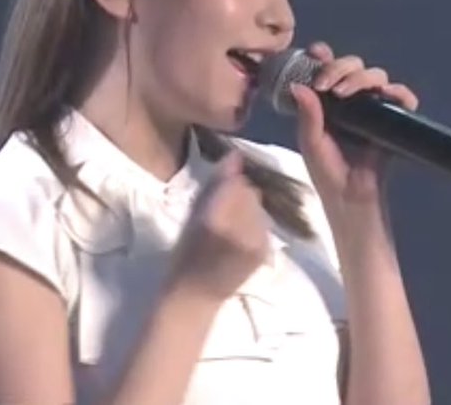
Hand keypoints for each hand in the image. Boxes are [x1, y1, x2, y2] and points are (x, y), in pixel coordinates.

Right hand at [166, 152, 270, 301]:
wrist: (197, 295)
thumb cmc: (185, 254)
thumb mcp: (191, 215)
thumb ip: (214, 184)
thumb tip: (235, 154)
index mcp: (217, 219)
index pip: (235, 182)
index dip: (227, 181)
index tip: (217, 189)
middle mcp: (242, 229)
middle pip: (249, 191)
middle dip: (237, 195)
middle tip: (220, 211)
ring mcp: (257, 241)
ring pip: (258, 206)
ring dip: (246, 209)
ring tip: (229, 226)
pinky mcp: (265, 250)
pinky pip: (263, 223)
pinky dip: (253, 225)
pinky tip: (239, 237)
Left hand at [290, 42, 419, 208]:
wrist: (349, 199)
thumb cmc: (327, 172)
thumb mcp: (311, 141)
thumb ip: (308, 114)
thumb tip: (299, 86)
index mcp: (330, 101)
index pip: (330, 68)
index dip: (325, 56)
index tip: (316, 53)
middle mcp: (353, 99)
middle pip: (354, 65)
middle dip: (340, 67)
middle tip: (326, 83)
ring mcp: (375, 108)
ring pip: (376, 76)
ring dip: (361, 77)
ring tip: (344, 93)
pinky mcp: (395, 121)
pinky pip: (404, 99)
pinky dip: (400, 93)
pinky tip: (387, 95)